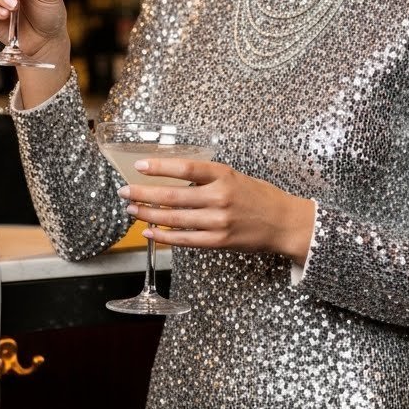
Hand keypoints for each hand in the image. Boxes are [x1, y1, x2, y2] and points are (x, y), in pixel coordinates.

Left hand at [118, 157, 315, 266]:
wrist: (284, 223)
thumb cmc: (259, 197)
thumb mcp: (236, 177)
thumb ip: (207, 179)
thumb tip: (173, 181)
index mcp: (224, 175)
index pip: (185, 168)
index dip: (159, 167)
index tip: (139, 166)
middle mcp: (220, 197)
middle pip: (173, 196)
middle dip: (144, 194)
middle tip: (124, 191)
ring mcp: (219, 222)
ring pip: (174, 219)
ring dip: (148, 214)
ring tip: (131, 210)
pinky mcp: (219, 242)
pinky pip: (185, 240)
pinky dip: (164, 236)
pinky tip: (149, 231)